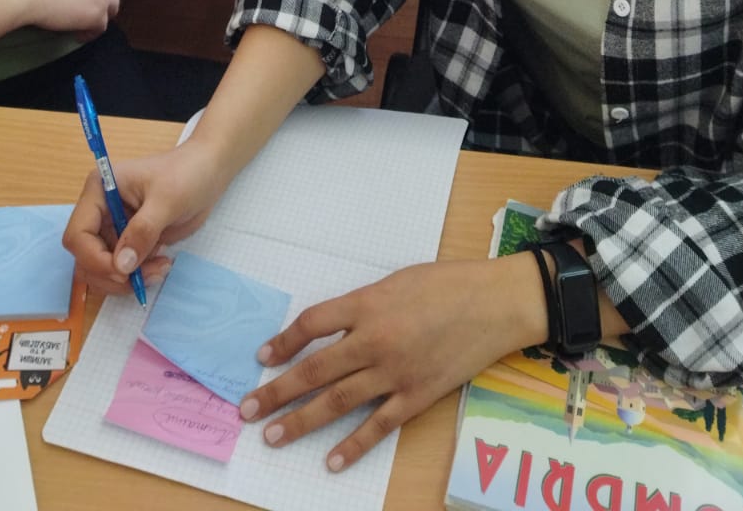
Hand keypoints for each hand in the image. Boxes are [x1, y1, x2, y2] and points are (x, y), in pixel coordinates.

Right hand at [62, 139, 226, 295]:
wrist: (208, 173)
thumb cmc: (187, 175)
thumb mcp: (167, 200)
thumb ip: (142, 231)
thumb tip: (121, 266)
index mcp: (99, 190)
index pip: (78, 234)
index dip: (95, 259)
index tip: (124, 272)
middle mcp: (100, 211)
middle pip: (85, 258)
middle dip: (112, 274)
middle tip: (147, 275)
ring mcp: (113, 228)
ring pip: (102, 270)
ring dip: (126, 280)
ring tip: (160, 269)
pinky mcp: (128, 242)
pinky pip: (121, 270)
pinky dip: (137, 277)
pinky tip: (161, 265)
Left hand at [239, 254, 546, 473]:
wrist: (494, 304)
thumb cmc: (447, 283)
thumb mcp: (396, 281)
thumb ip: (363, 306)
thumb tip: (333, 329)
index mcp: (367, 304)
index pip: (312, 326)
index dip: (283, 342)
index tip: (262, 357)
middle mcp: (374, 340)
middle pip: (315, 370)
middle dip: (277, 391)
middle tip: (248, 409)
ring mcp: (395, 372)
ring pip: (338, 402)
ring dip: (301, 420)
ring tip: (273, 435)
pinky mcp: (416, 396)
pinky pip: (378, 426)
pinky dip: (353, 446)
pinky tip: (331, 461)